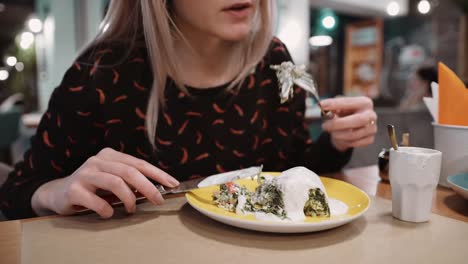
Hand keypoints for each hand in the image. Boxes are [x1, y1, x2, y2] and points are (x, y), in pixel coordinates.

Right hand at [32, 148, 178, 217]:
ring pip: (115, 182)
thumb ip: (130, 180)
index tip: (172, 184)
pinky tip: (109, 213)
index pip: (139, 163)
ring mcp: (84, 173)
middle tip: (159, 200)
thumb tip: (157, 189)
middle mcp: (97, 161)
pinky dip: (107, 210)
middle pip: (130, 172)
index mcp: (110, 155)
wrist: (58, 194)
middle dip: (148, 187)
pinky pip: (97, 201)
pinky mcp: (74, 189)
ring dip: (129, 198)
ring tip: (131, 209)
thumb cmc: (92, 188)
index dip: (158, 174)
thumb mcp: (112, 179)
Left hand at [320, 96, 376, 151]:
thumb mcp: (337, 109)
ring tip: (332, 131)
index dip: (334, 104)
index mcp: (364, 103)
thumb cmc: (344, 115)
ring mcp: (372, 128)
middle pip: (357, 120)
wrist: (349, 128)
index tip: (322, 105)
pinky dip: (344, 141)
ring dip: (338, 134)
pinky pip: (355, 143)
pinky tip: (341, 137)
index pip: (349, 102)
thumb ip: (332, 108)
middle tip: (325, 126)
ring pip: (354, 134)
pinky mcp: (370, 139)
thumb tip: (323, 107)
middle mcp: (371, 115)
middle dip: (338, 124)